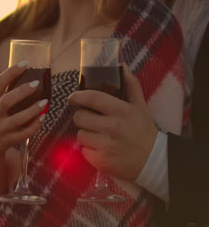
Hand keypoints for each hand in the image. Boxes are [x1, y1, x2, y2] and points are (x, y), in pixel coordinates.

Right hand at [0, 61, 46, 164]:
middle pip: (6, 101)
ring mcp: (0, 129)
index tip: (25, 64)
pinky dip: (35, 126)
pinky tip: (43, 118)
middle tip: (36, 83)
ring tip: (45, 101)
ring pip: (17, 119)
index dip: (11, 72)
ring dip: (32, 110)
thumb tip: (23, 72)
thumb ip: (2, 92)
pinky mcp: (7, 141)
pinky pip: (24, 134)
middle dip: (22, 91)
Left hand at [68, 64, 157, 180]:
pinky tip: (101, 148)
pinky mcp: (101, 161)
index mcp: (121, 111)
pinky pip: (84, 150)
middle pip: (80, 117)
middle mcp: (112, 127)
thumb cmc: (144, 131)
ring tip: (98, 135)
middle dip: (82, 117)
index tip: (73, 98)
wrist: (154, 161)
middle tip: (90, 119)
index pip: (92, 98)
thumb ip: (130, 85)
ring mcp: (105, 145)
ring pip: (80, 134)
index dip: (78, 96)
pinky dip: (89, 150)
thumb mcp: (140, 106)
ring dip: (86, 134)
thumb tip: (120, 65)